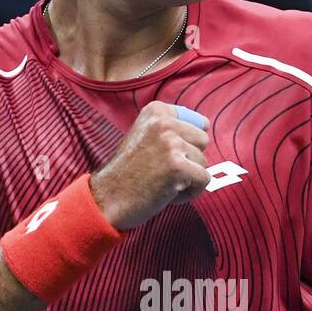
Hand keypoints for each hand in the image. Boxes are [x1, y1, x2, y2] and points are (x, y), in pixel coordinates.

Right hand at [90, 101, 209, 229]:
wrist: (106, 200)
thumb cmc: (128, 173)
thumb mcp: (145, 136)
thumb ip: (170, 128)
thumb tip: (205, 124)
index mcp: (157, 111)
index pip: (199, 124)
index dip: (186, 146)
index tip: (161, 156)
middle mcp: (164, 122)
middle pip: (203, 141)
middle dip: (189, 160)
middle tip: (160, 171)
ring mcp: (171, 143)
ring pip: (204, 162)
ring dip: (187, 178)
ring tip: (161, 182)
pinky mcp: (178, 166)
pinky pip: (204, 180)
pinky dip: (190, 192)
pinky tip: (166, 193)